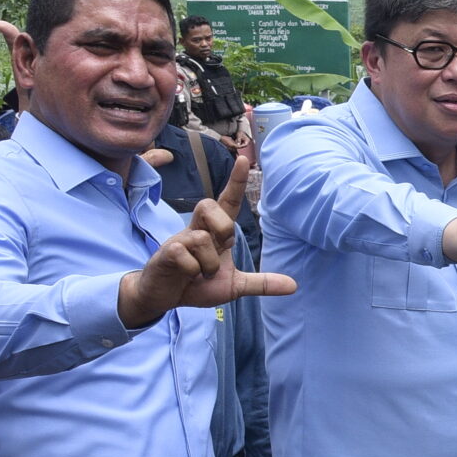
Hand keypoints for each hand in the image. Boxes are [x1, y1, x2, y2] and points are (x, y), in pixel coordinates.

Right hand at [116, 144, 295, 326]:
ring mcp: (179, 239)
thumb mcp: (234, 286)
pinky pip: (184, 255)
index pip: (227, 202)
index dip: (235, 182)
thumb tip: (294, 285)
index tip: (243, 159)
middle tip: (221, 249)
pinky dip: (192, 271)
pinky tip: (187, 276)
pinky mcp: (165, 253)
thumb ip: (261, 283)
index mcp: (214, 232)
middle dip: (222, 227)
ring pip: (201, 239)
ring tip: (200, 274)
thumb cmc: (197, 284)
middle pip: (209, 205)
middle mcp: (197, 229)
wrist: (163, 297)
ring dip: (208, 265)